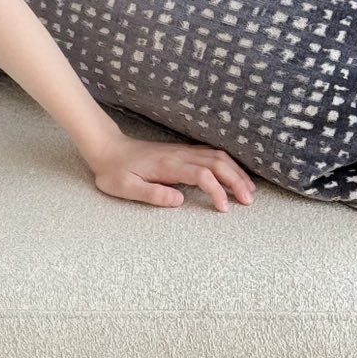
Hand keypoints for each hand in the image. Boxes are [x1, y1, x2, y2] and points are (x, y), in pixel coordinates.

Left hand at [87, 132, 255, 209]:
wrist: (107, 149)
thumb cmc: (114, 171)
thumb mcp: (125, 188)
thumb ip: (152, 194)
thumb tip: (179, 200)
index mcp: (168, 165)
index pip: (202, 174)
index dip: (216, 190)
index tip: (223, 208)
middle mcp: (179, 155)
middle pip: (217, 163)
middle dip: (236, 181)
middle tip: (248, 201)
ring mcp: (182, 151)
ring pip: (217, 157)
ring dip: (235, 172)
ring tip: (248, 190)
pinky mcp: (182, 151)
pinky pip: (211, 154)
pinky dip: (228, 164)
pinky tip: (235, 174)